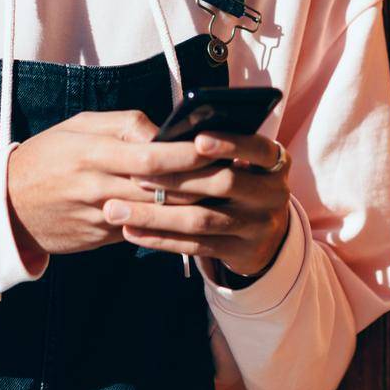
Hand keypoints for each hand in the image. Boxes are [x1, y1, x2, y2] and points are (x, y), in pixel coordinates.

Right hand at [5, 110, 221, 263]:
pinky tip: (195, 215)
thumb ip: (123, 124)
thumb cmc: (47, 156)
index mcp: (92, 154)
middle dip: (201, 182)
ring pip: (158, 214)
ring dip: (193, 206)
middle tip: (234, 172)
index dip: (186, 153)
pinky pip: (144, 231)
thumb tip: (163, 130)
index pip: (150, 156)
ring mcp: (101, 219)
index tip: (215, 145)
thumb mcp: (78, 126)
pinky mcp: (103, 239)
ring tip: (224, 194)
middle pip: (161, 189)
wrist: (7, 206)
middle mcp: (98, 189)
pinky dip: (170, 223)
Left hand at [106, 130, 291, 279]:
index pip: (257, 148)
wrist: (264, 235)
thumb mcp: (240, 162)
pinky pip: (196, 246)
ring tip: (116, 209)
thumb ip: (214, 150)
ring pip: (202, 219)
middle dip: (175, 179)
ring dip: (155, 215)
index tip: (197, 139)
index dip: (229, 143)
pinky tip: (131, 231)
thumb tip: (165, 136)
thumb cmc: (237, 183)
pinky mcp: (241, 252)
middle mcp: (272, 194)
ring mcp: (258, 226)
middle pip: (224, 184)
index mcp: (274, 162)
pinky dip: (161, 238)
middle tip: (134, 176)